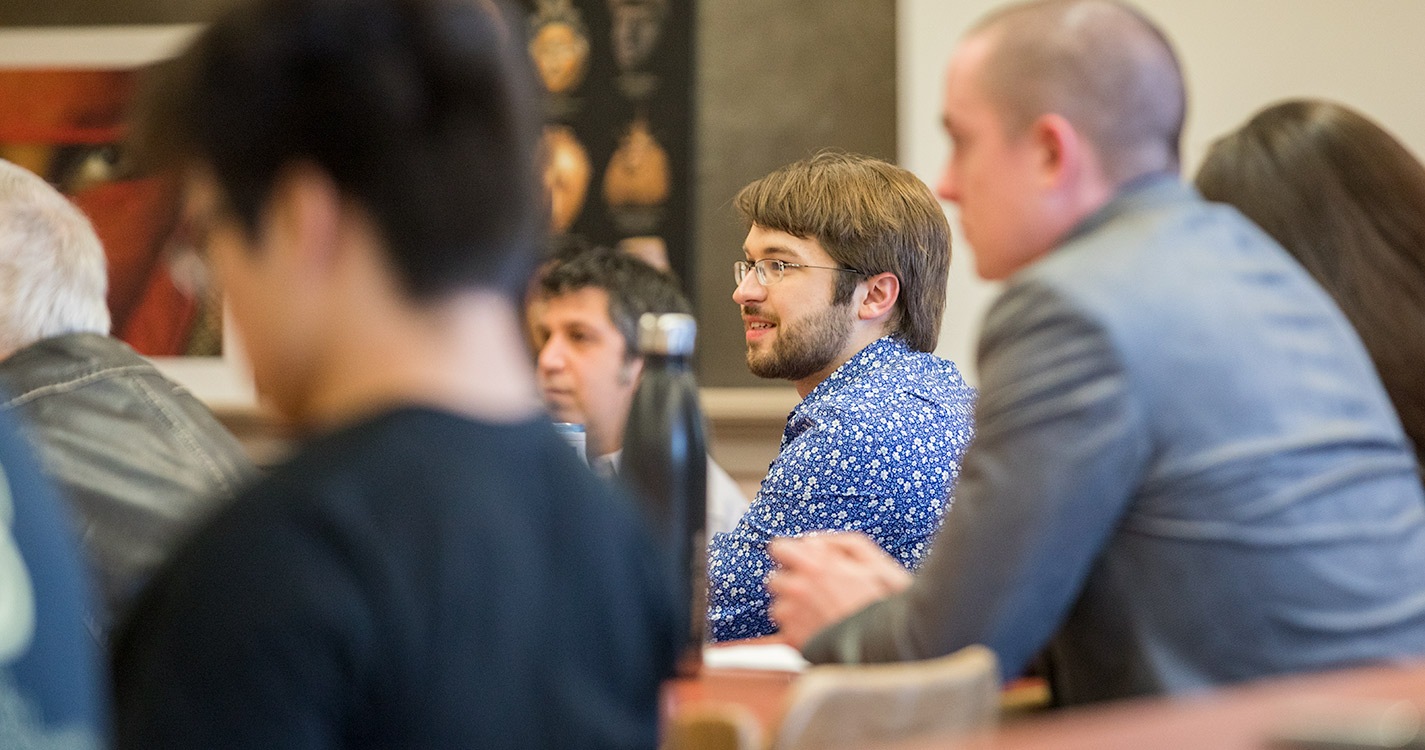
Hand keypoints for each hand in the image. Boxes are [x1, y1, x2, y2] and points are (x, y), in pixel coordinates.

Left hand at [766, 532, 911, 649]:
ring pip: (778, 608)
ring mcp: (794, 618)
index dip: (791, 553)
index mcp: (817, 567)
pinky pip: (781, 634)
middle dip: (792, 583)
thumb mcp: (875, 563)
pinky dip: (795, 634)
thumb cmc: (887, 608)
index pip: (779, 548)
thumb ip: (843, 543)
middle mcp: (799, 590)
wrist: (890, 651)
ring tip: (822, 617)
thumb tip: (814, 541)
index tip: (800, 561)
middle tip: (817, 593)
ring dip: (793, 611)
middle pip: (775, 580)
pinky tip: (817, 633)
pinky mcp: (794, 643)